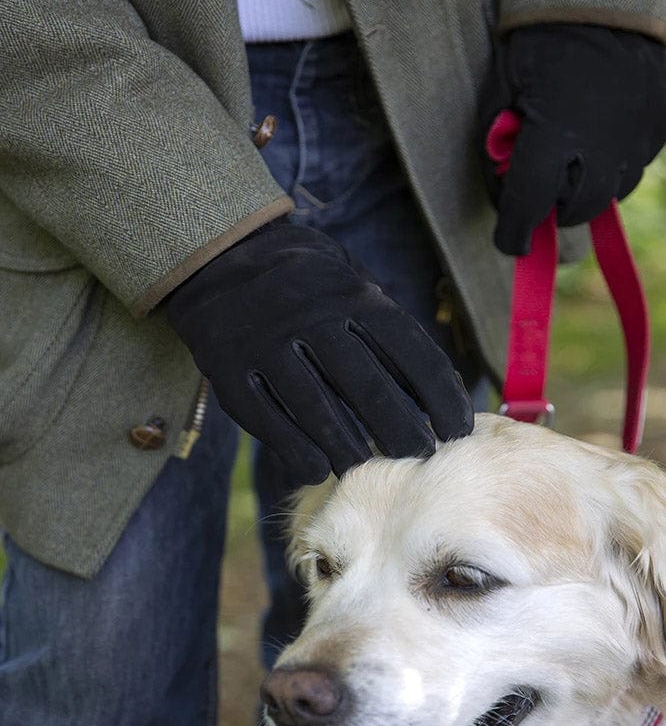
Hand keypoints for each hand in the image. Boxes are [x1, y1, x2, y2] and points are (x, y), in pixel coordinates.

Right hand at [166, 222, 472, 482]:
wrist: (219, 256)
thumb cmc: (306, 280)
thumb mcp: (352, 283)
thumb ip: (388, 329)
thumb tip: (437, 389)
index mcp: (354, 295)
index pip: (411, 353)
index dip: (441, 397)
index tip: (458, 429)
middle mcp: (312, 318)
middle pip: (368, 388)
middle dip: (402, 431)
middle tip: (420, 457)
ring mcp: (267, 344)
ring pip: (317, 410)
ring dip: (349, 449)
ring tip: (368, 468)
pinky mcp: (230, 371)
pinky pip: (268, 420)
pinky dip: (296, 451)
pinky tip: (317, 468)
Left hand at [480, 24, 665, 255]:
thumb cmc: (540, 44)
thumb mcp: (503, 92)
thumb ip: (497, 148)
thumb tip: (503, 196)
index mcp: (554, 131)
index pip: (529, 205)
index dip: (515, 233)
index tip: (512, 243)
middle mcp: (602, 142)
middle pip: (576, 209)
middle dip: (554, 210)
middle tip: (541, 195)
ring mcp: (638, 136)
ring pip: (610, 193)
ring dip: (586, 189)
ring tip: (572, 159)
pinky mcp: (661, 128)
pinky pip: (635, 167)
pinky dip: (613, 166)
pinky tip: (598, 139)